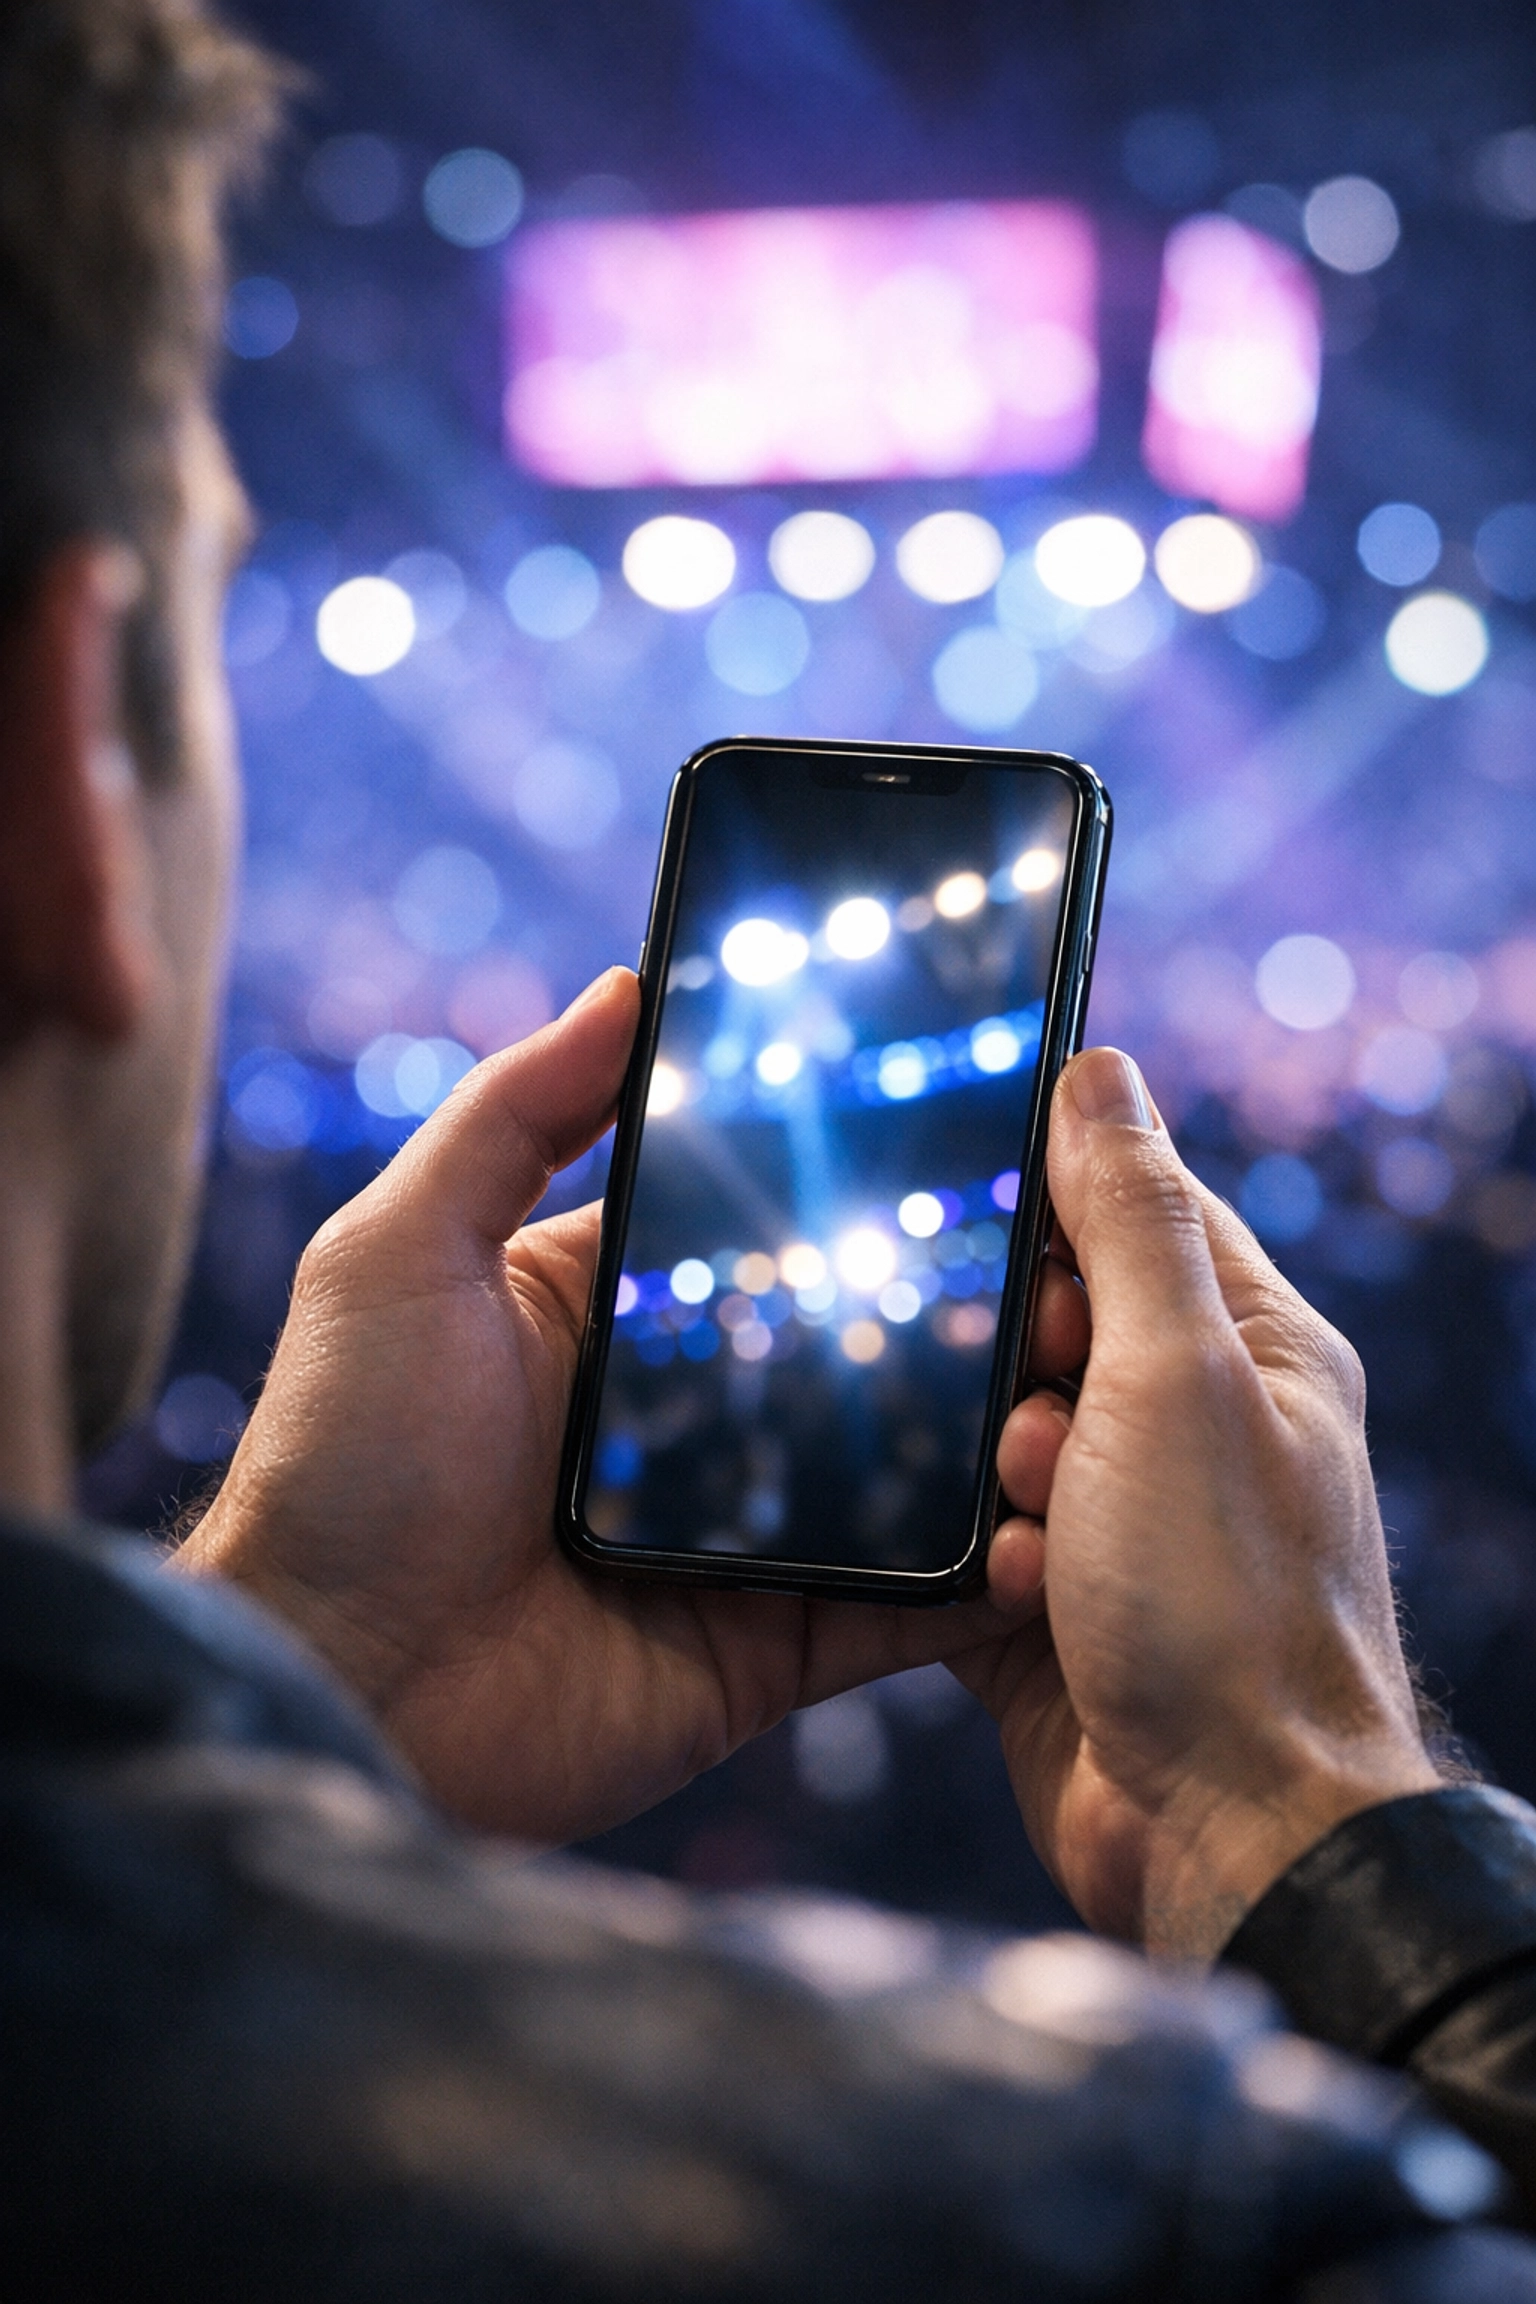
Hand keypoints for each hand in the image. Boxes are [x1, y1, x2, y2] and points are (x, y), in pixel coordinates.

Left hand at [176, 969, 1043, 1842]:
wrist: (337, 1693)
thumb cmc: (341, 1461)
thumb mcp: (400, 1252)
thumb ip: (513, 1116)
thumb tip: (627, 982)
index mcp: (614, 1306)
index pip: (766, 1220)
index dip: (859, 1177)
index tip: (976, 1117)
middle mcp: (692, 1411)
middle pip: (858, 1338)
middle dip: (961, 1303)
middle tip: (1070, 1256)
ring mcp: (745, 1531)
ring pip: (906, 1466)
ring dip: (994, 1430)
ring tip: (1090, 1371)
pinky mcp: (775, 1642)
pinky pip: (904, 1606)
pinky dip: (984, 1577)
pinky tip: (1058, 1524)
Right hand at [951, 1047, 1439, 1960]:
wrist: (1223, 1836)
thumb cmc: (1232, 1607)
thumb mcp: (1178, 1377)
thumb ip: (1131, 1222)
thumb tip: (1100, 1070)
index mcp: (1253, 1349)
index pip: (1143, 1207)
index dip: (1061, 1193)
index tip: (978, 1191)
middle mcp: (1188, 1425)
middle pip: (1050, 1320)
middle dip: (1008, 1351)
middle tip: (1022, 1396)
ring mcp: (1115, 1518)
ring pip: (988, 1429)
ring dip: (984, 1462)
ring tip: (1031, 1508)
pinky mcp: (1043, 1604)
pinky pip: (961, 1538)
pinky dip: (966, 1555)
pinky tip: (1002, 1587)